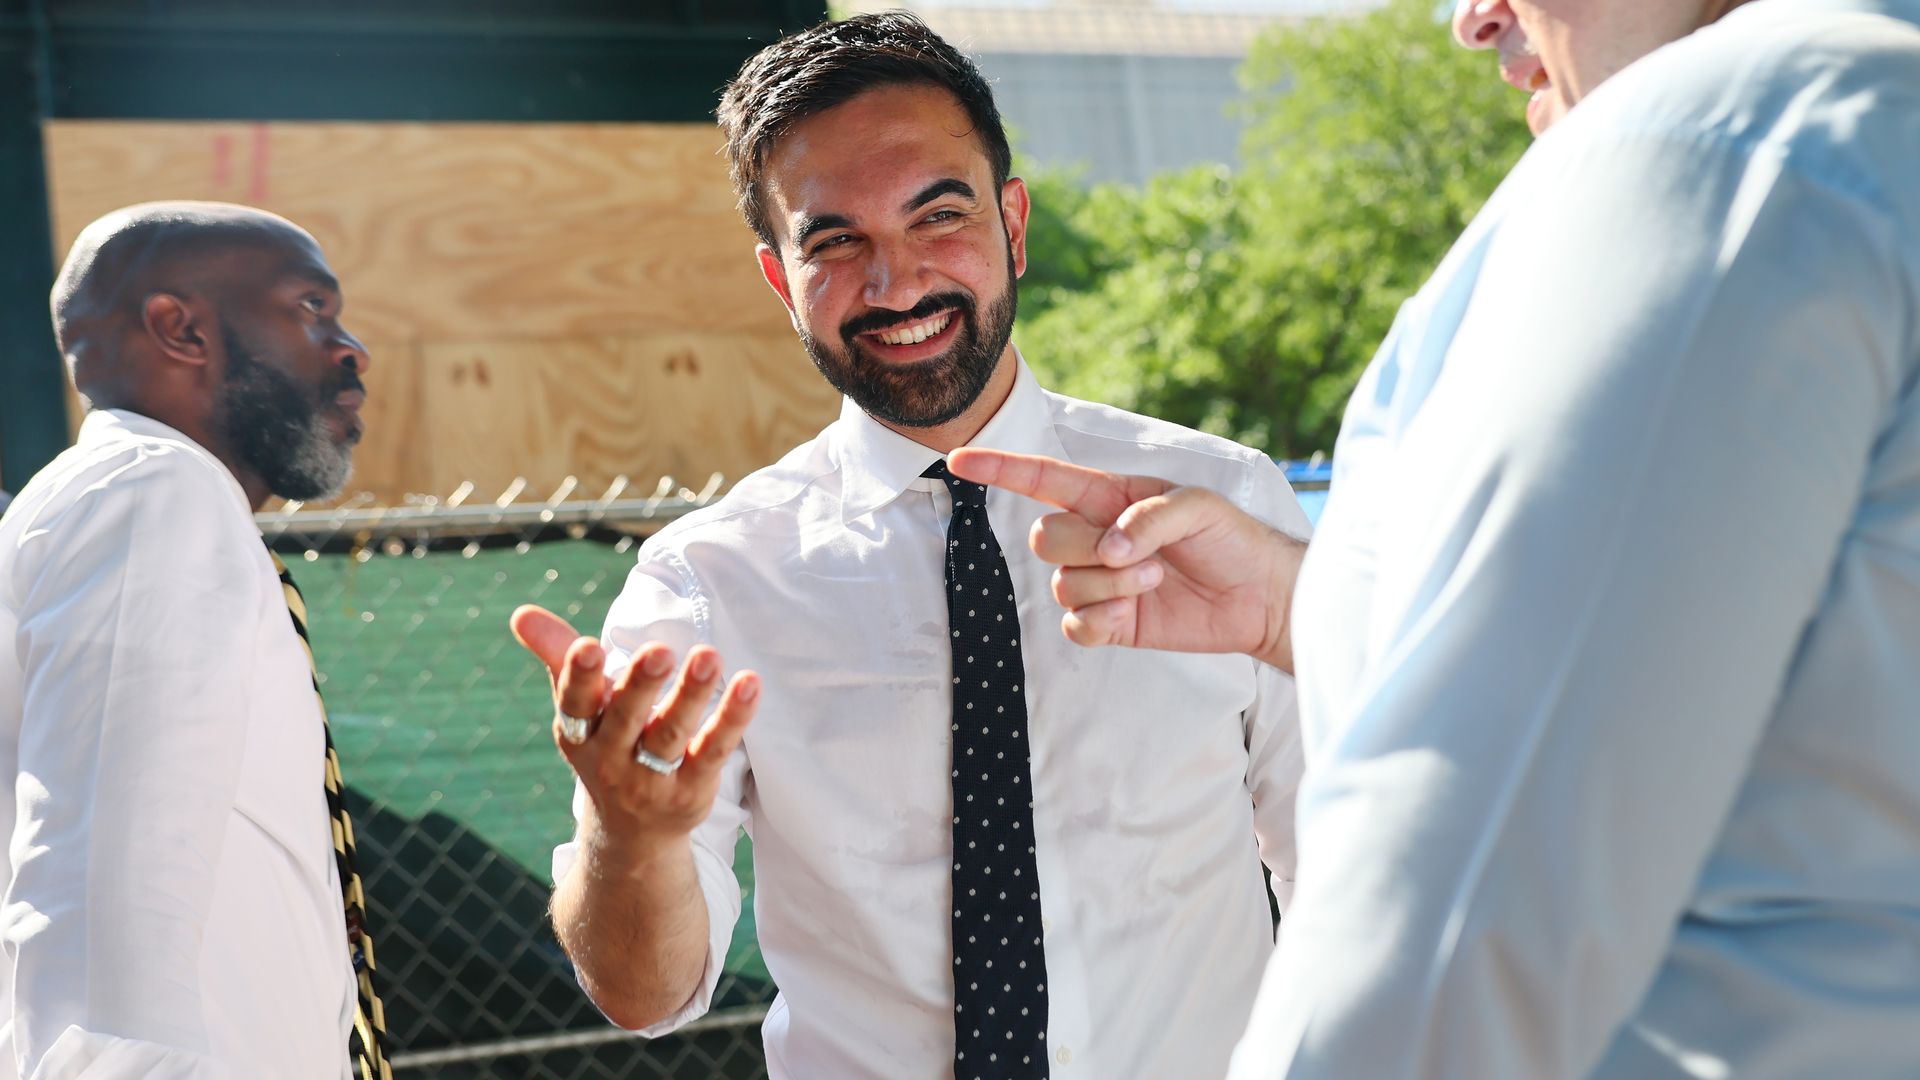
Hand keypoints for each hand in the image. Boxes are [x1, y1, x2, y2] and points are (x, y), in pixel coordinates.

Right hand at [510, 605, 759, 862]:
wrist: (632, 833)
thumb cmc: (606, 746)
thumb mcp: (579, 708)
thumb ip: (557, 656)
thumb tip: (520, 613)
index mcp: (580, 732)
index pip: (576, 704)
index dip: (579, 677)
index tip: (588, 646)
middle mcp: (611, 759)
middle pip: (627, 719)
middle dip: (641, 685)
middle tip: (659, 650)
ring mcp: (652, 779)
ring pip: (672, 735)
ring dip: (691, 695)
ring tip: (709, 656)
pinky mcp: (692, 790)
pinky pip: (714, 752)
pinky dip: (732, 718)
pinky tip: (749, 683)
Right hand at [948, 448, 1304, 671]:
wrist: (1259, 597)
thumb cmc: (1231, 538)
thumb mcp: (1198, 506)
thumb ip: (1148, 518)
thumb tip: (1109, 549)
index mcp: (1108, 497)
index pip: (1042, 479)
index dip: (1000, 468)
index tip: (958, 459)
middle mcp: (1095, 536)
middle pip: (1045, 538)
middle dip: (1085, 547)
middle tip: (1136, 555)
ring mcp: (1099, 582)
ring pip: (1063, 584)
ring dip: (1111, 585)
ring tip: (1155, 580)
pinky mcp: (1110, 623)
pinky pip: (1075, 626)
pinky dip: (1101, 621)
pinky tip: (1135, 613)